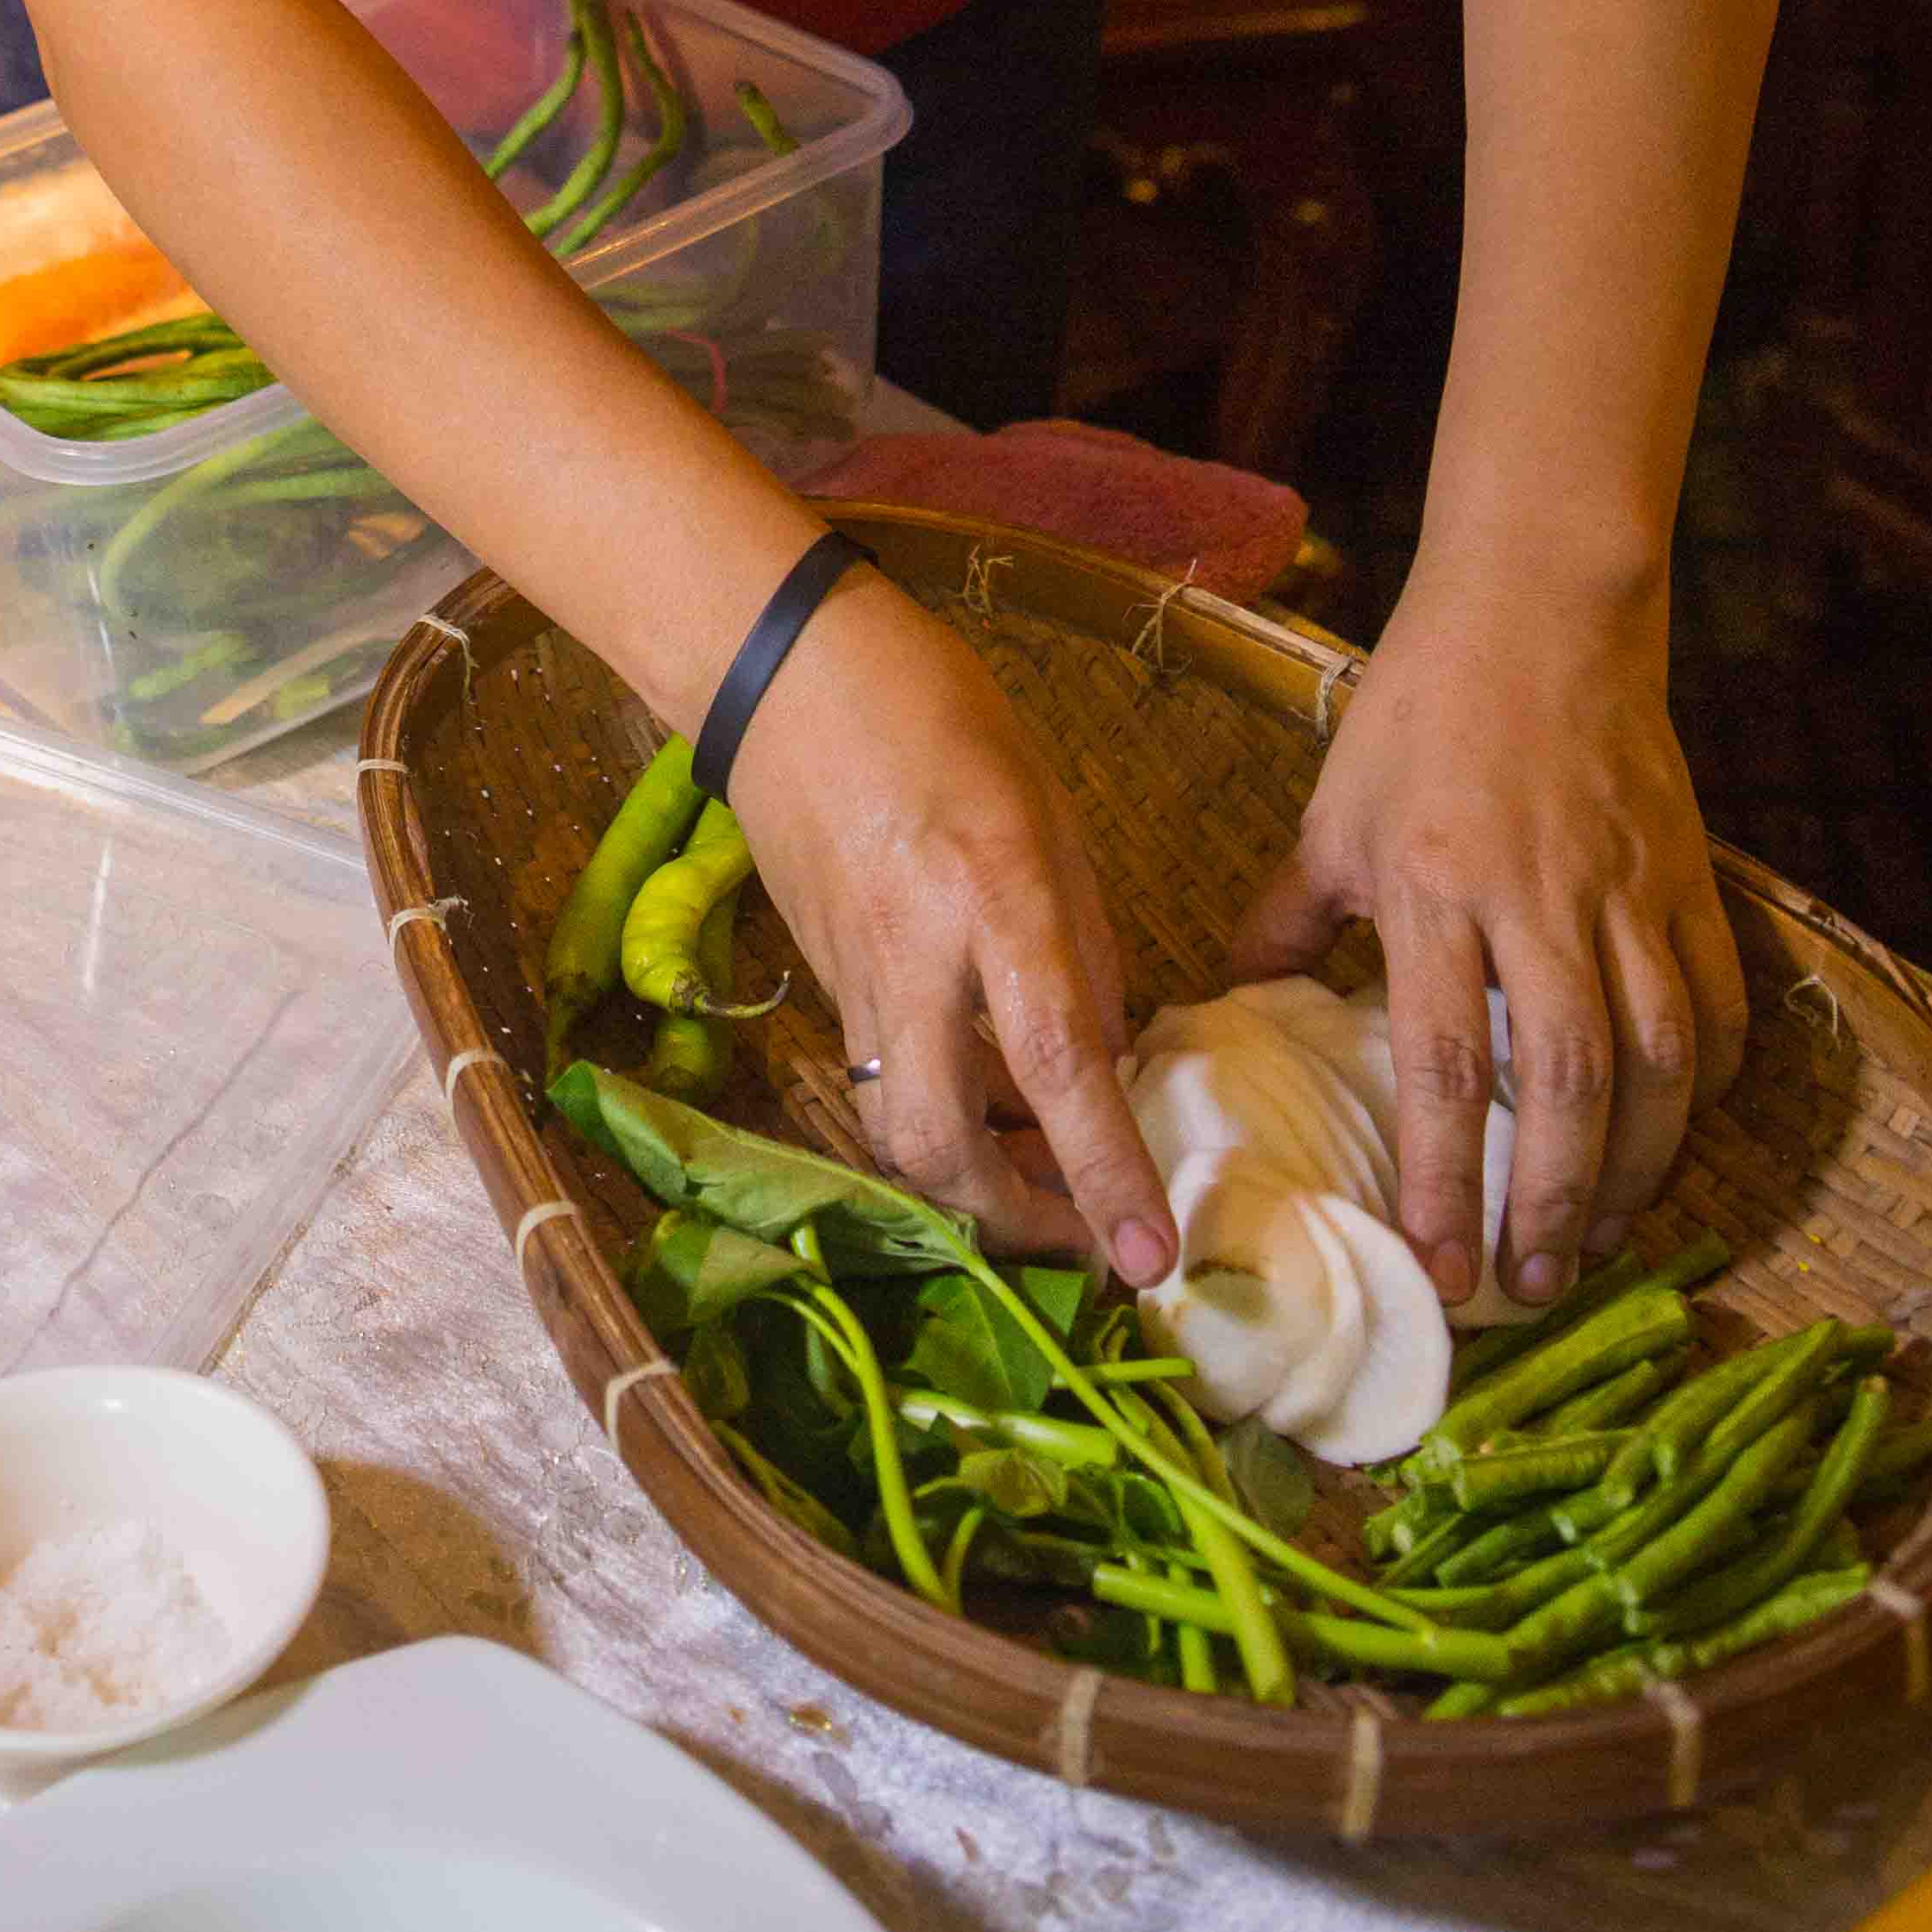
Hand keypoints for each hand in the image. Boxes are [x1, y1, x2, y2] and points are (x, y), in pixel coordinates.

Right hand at [726, 567, 1174, 1277]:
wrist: (781, 674)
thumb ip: (1084, 941)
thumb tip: (1108, 1054)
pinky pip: (885, 1082)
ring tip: (1046, 1173)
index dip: (1106, 1171)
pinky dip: (943, 1114)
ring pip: (898, 1131)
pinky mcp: (825, 983)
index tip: (1150, 1257)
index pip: (1055, 1062)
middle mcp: (915, 957)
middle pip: (943, 1146)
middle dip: (1014, 1221)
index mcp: (993, 895)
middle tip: (1086, 1236)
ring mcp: (856, 977)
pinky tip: (990, 1095)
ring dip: (973, 1181)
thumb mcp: (1050, 810)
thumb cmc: (940, 715)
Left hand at [1226, 559, 1747, 1308]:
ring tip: (1606, 1235)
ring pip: (1660, 1058)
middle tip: (1537, 1284)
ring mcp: (1628, 891)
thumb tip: (1233, 1006)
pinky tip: (1682, 1131)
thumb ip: (1291, 919)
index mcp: (1433, 887)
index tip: (1440, 1267)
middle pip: (1565, 1083)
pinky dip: (1713, 1081)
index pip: (1443, 1062)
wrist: (1540, 606)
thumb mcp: (1334, 814)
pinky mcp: (1691, 875)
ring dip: (1639, 1164)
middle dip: (1555, 1201)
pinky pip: (1721, 1001)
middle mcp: (1539, 901)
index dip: (1445, 1178)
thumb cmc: (1420, 711)